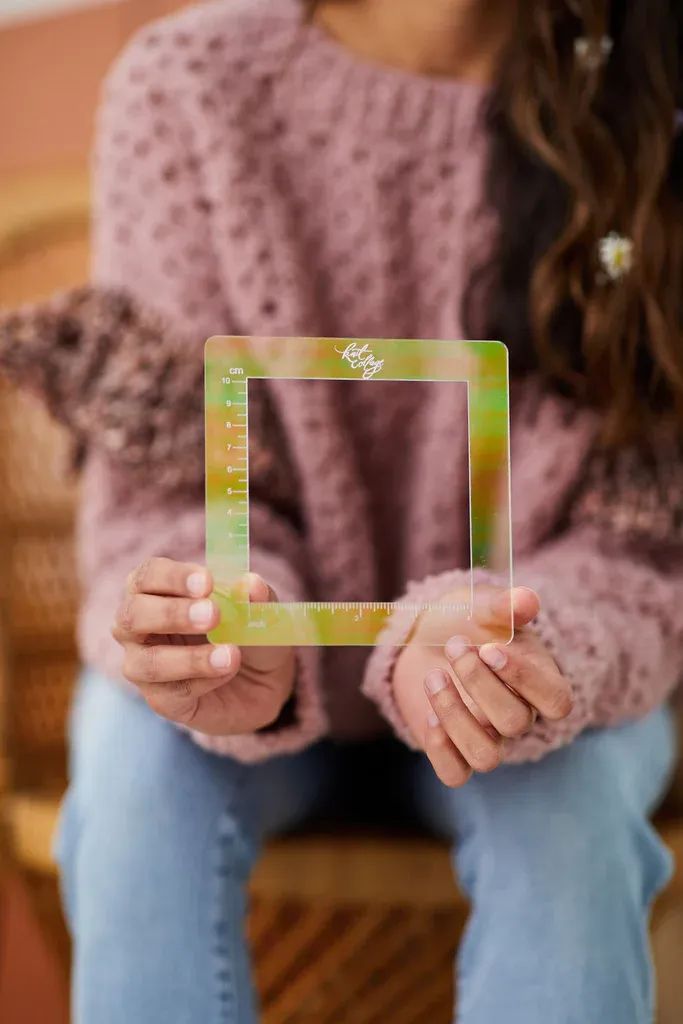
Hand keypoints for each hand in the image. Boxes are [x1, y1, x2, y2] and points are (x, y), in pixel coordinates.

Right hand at [112, 557, 294, 734]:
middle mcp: (137, 626)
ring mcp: (142, 665)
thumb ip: (257, 594)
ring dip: (190, 658)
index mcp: (154, 589)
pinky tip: (228, 670)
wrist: (263, 678)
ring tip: (230, 654)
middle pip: (133, 615)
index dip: (173, 577)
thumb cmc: (246, 629)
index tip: (207, 583)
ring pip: (146, 662)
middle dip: (172, 613)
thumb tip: (251, 584)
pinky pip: (170, 693)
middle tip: (213, 615)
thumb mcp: (260, 608)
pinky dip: (203, 681)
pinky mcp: (160, 699)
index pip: (147, 576)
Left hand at [393, 587, 572, 786]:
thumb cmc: (463, 622)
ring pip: (486, 757)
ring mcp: (486, 738)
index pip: (556, 701)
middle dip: (479, 683)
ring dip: (455, 715)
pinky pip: (455, 774)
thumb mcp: (480, 606)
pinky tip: (427, 715)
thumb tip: (526, 600)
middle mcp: (516, 716)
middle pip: (515, 723)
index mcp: (537, 682)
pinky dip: (439, 748)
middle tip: (454, 644)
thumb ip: (504, 606)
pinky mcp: (453, 752)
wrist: (422, 639)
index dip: (525, 680)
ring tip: (433, 676)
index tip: (489, 648)